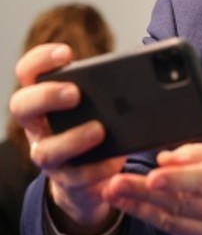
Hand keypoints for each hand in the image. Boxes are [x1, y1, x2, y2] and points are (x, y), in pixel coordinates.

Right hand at [9, 43, 123, 234]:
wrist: (89, 179)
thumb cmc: (97, 127)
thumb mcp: (100, 104)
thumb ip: (111, 88)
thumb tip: (146, 70)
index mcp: (45, 100)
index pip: (28, 73)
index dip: (40, 60)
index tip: (66, 53)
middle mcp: (39, 127)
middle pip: (22, 107)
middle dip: (46, 97)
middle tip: (75, 93)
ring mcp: (50, 155)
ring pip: (45, 150)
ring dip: (72, 139)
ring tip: (99, 130)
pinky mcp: (67, 181)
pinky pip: (75, 179)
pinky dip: (96, 171)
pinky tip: (115, 163)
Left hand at [103, 143, 201, 234]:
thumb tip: (166, 158)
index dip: (178, 179)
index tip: (152, 175)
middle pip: (183, 202)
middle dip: (145, 193)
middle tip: (115, 184)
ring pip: (175, 221)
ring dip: (141, 208)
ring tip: (114, 195)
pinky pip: (177, 233)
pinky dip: (153, 220)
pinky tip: (135, 209)